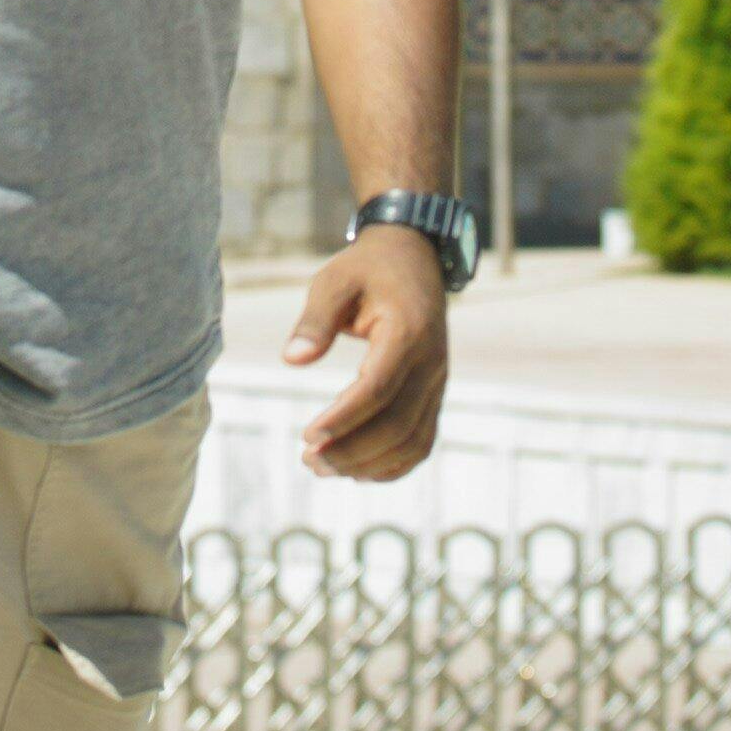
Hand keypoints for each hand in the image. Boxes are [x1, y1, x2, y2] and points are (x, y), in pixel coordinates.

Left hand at [281, 225, 449, 481]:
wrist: (416, 259)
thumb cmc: (367, 269)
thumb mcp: (334, 280)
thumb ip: (315, 319)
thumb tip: (293, 360)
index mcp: (408, 332)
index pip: (378, 389)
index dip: (344, 419)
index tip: (308, 436)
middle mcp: (430, 363)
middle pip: (397, 425)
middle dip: (351, 450)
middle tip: (308, 459)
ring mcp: (437, 382)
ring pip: (412, 440)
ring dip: (369, 463)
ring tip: (322, 468)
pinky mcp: (434, 393)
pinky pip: (422, 440)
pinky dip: (393, 464)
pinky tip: (356, 471)